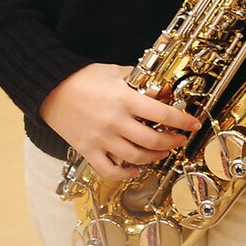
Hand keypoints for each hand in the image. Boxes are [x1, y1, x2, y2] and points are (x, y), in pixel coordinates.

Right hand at [39, 63, 199, 179]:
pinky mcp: (88, 150)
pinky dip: (125, 174)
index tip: (194, 124)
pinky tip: (136, 169)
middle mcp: (115, 122)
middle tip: (180, 139)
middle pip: (153, 140)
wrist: (51, 90)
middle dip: (173, 142)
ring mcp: (101, 139)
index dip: (183, 121)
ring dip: (155, 156)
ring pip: (135, 157)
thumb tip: (163, 91)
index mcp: (125, 100)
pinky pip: (109, 170)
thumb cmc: (84, 78)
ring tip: (163, 151)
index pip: (162, 114)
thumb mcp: (117, 72)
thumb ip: (141, 82)